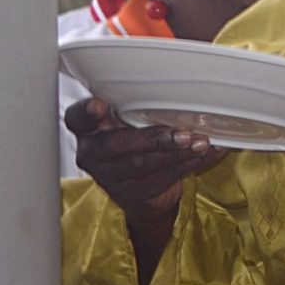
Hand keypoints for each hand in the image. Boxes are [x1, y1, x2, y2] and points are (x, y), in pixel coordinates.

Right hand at [67, 98, 225, 275]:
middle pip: (116, 144)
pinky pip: (163, 177)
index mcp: (87, 129)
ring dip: (177, 152)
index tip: (100, 105)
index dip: (86, 112)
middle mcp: (92, 153)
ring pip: (142, 163)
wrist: (143, 191)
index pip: (76, 118)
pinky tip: (208, 154)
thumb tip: (181, 90)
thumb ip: (137, 109)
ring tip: (202, 143)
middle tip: (185, 134)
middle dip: (153, 138)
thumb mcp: (129, 123)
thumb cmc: (136, 143)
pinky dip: (189, 164)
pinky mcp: (131, 194)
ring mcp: (109, 176)